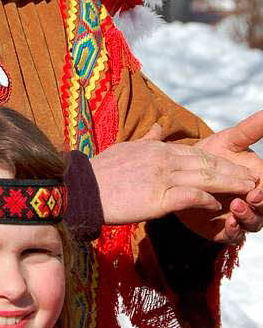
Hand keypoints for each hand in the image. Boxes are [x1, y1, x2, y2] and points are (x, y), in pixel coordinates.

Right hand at [90, 123, 256, 229]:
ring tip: (249, 190)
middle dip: (234, 171)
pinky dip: (204, 199)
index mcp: (158, 148)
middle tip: (254, 179)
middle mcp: (163, 159)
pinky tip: (216, 204)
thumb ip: (149, 137)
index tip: (238, 167)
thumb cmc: (102, 171)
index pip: (198, 153)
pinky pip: (188, 196)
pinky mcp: (156, 198)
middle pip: (207, 164)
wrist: (82, 188)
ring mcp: (161, 178)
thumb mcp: (127, 147)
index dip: (222, 161)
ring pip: (204, 178)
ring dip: (229, 184)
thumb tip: (161, 124)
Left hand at [184, 111, 262, 243]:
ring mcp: (240, 215)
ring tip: (235, 206)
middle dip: (260, 204)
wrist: (183, 170)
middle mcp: (254, 200)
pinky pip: (233, 236)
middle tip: (250, 197)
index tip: (257, 187)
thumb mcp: (231, 140)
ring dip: (247, 217)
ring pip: (253, 223)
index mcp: (260, 180)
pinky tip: (228, 223)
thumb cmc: (211, 153)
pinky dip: (234, 231)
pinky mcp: (223, 229)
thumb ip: (252, 129)